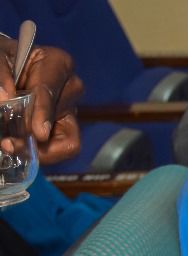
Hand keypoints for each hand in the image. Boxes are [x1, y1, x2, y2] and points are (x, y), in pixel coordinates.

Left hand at [0, 42, 82, 164]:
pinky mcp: (65, 127)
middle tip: (8, 142)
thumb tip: (5, 97)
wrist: (9, 69)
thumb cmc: (6, 60)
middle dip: (33, 133)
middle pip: (59, 118)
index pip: (50, 92)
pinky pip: (63, 149)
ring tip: (14, 147)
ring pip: (68, 140)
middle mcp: (70, 87)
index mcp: (58, 64)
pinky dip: (43, 153)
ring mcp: (70, 109)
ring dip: (41, 149)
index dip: (43, 113)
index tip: (38, 133)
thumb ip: (0, 74)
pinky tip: (20, 148)